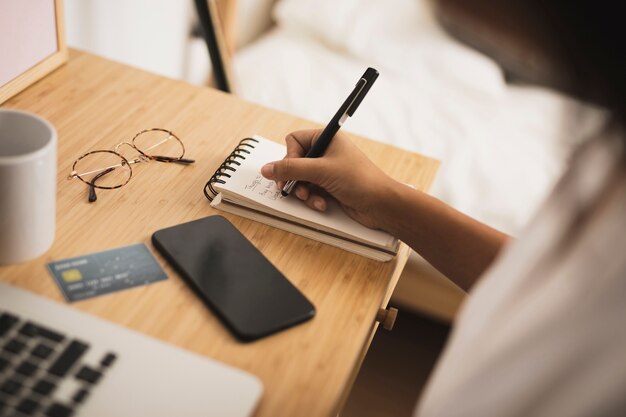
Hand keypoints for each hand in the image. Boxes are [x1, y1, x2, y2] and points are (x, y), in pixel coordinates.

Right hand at [261, 129, 393, 228]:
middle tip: (292, 189)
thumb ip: (291, 169)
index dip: (289, 157)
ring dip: (304, 191)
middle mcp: (326, 153)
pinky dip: (313, 199)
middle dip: (295, 179)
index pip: (294, 141)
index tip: (292, 170)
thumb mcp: (321, 171)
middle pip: (294, 163)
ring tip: (311, 197)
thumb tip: (267, 169)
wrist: (381, 204)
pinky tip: (323, 204)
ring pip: (300, 180)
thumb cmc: (360, 180)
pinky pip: (310, 192)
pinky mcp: (330, 188)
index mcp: (327, 139)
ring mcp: (328, 171)